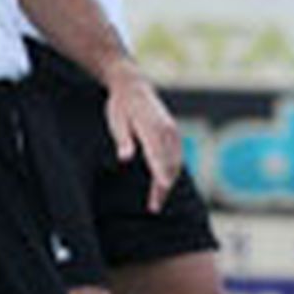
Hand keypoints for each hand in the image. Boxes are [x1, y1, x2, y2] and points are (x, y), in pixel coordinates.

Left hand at [104, 70, 182, 211]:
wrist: (133, 86)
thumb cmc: (120, 106)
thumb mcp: (116, 121)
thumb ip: (123, 139)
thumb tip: (125, 158)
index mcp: (153, 128)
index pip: (159, 157)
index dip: (161, 177)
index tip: (161, 194)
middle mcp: (167, 130)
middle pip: (170, 164)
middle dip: (164, 187)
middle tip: (154, 208)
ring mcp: (173, 132)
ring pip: (175, 162)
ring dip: (168, 181)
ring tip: (158, 201)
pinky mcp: (173, 133)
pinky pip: (176, 156)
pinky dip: (172, 171)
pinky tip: (164, 183)